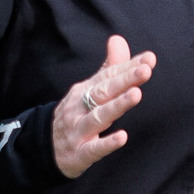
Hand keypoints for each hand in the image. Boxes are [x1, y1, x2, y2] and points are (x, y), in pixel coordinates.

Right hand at [52, 34, 155, 179]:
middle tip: (145, 71)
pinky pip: (94, 148)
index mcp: (85, 90)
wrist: (44, 148)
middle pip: (104, 91)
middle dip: (125, 81)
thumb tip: (118, 39)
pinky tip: (122, 137)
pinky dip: (107, 143)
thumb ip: (108, 68)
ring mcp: (79, 130)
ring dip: (117, 106)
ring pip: (99, 117)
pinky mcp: (79, 154)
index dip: (128, 67)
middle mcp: (80, 108)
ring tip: (136, 95)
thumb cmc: (75, 115)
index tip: (149, 59)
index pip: (109, 76)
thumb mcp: (88, 90)